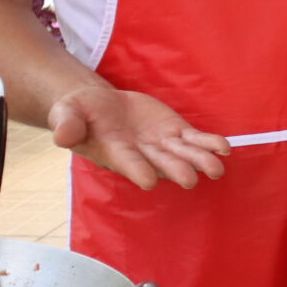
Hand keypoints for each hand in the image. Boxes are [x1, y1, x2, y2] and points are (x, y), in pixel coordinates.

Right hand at [48, 84, 228, 189]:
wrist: (98, 106)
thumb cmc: (79, 114)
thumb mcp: (67, 113)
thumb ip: (66, 124)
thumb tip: (61, 136)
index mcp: (114, 152)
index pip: (128, 163)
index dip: (138, 170)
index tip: (149, 180)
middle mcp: (142, 153)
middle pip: (161, 163)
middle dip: (175, 169)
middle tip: (190, 179)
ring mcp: (161, 144)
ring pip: (184, 154)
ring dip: (200, 161)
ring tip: (217, 168)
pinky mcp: (175, 132)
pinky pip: (195, 140)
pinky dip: (210, 143)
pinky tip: (225, 148)